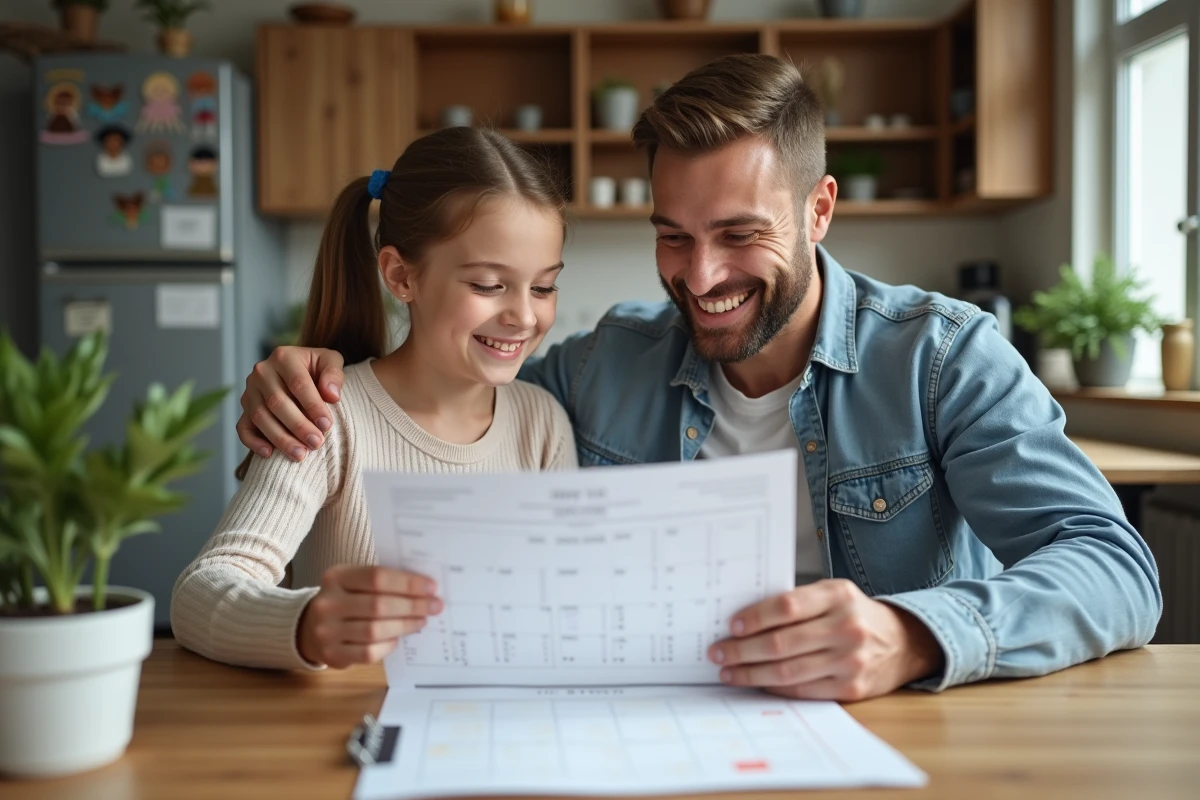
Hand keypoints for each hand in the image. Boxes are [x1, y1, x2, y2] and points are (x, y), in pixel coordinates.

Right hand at [237, 346, 345, 460]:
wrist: (302, 371)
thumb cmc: (318, 369)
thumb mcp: (331, 361)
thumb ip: (334, 374)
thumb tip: (331, 395)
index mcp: (284, 357)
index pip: (298, 383)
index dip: (312, 405)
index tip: (326, 425)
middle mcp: (262, 372)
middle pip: (277, 402)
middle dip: (298, 426)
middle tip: (316, 443)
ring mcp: (250, 390)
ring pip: (260, 417)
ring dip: (280, 438)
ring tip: (300, 454)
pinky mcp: (244, 407)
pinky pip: (243, 427)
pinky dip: (253, 442)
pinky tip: (270, 454)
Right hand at [297, 565, 441, 667]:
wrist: (310, 628)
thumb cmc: (345, 600)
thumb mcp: (354, 582)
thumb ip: (383, 582)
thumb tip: (424, 588)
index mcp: (336, 577)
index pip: (377, 577)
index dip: (407, 583)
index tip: (431, 587)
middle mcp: (328, 603)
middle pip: (378, 605)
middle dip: (412, 606)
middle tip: (434, 606)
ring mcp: (327, 631)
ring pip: (375, 631)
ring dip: (405, 626)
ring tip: (421, 621)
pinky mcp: (333, 655)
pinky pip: (369, 652)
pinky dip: (388, 645)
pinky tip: (398, 638)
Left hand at [708, 579, 943, 700]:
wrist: (904, 642)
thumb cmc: (855, 614)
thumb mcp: (833, 594)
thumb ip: (798, 602)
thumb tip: (744, 619)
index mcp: (838, 595)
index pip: (786, 606)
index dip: (754, 618)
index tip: (731, 626)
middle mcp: (847, 628)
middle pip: (782, 643)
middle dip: (742, 650)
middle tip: (718, 653)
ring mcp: (851, 661)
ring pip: (788, 672)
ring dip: (751, 674)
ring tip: (728, 672)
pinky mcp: (852, 688)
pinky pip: (802, 690)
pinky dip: (774, 688)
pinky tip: (756, 682)